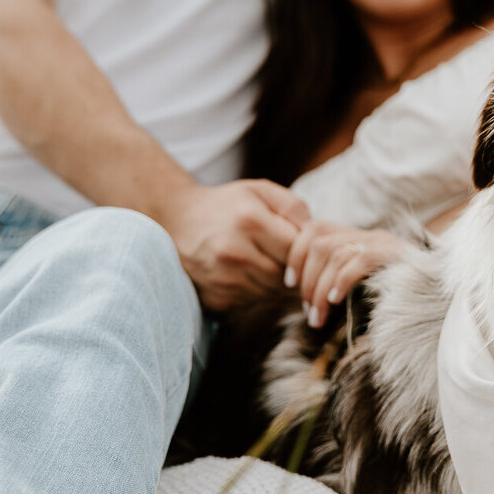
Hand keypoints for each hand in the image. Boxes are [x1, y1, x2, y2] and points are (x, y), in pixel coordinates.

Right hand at [160, 180, 309, 311]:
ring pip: (271, 294)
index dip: (305, 252)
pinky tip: (248, 274)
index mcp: (250, 222)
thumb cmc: (226, 204)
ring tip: (266, 263)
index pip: (297, 251)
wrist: (177, 219)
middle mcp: (235, 252)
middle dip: (292, 271)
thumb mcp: (260, 191)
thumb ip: (294, 206)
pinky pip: (252, 302)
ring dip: (276, 284)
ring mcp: (223, 278)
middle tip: (287, 258)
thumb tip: (317, 233)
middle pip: (285, 277)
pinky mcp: (216, 297)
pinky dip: (257, 292)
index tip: (303, 248)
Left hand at [285, 222, 409, 327]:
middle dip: (304, 279)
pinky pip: (359, 261)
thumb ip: (340, 277)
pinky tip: (335, 301)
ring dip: (318, 289)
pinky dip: (341, 281)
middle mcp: (370, 235)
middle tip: (307, 310)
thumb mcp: (366, 284)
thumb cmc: (403, 298)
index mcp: (359, 237)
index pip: (312, 228)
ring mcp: (384, 244)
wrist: (447, 298)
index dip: (295, 254)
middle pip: (318, 242)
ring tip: (318, 318)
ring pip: (333, 254)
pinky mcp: (397, 257)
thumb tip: (303, 291)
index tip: (289, 283)